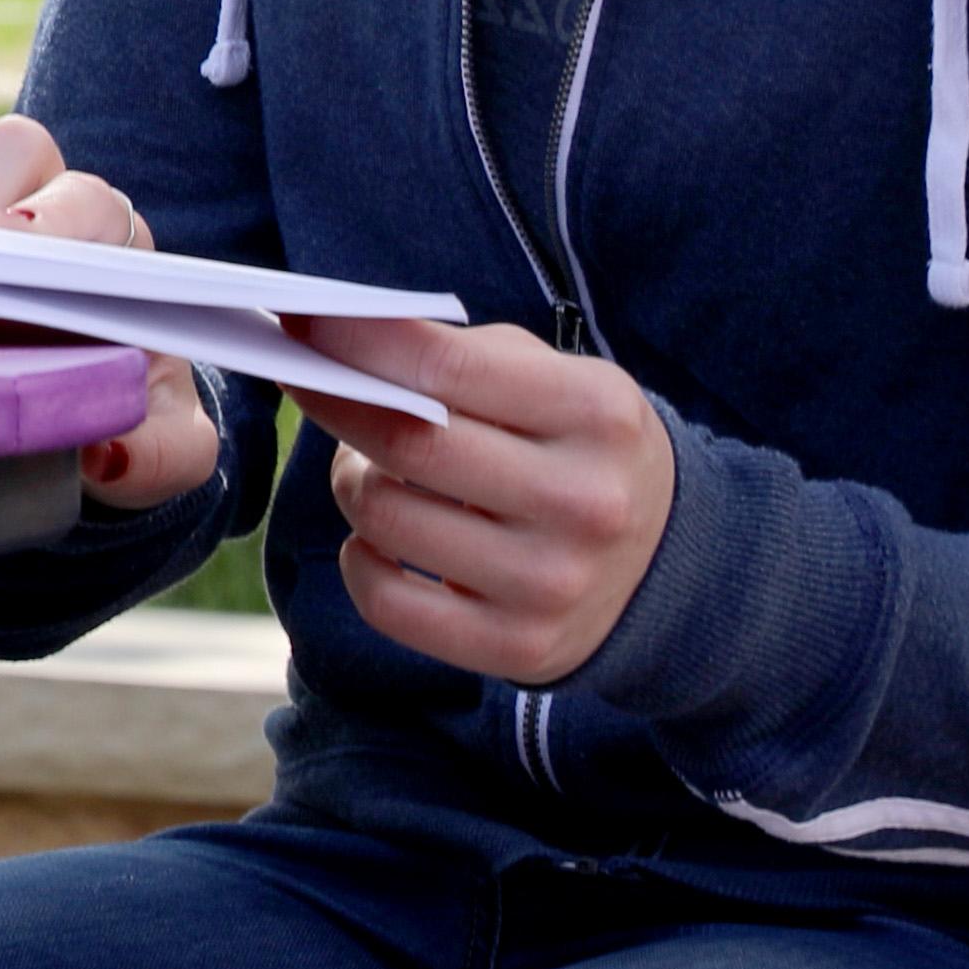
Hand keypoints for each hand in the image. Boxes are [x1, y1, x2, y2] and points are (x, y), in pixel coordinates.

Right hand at [0, 92, 218, 515]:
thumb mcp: (161, 452)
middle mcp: (48, 199)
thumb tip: (106, 451)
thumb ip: (159, 458)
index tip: (8, 244)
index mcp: (114, 247)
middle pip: (13, 142)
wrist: (72, 403)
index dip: (48, 216)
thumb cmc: (121, 416)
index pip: (88, 200)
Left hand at [304, 317, 673, 682]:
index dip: (358, 343)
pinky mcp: (520, 648)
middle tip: (310, 384)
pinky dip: (361, 563)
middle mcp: (584, 501)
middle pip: (410, 445)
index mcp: (596, 414)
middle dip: (338, 406)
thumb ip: (461, 356)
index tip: (301, 320)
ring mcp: (553, 583)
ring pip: (387, 522)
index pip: (447, 368)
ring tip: (373, 471)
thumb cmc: (578, 449)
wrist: (666, 565)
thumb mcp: (557, 382)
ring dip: (354, 485)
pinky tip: (379, 542)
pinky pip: (387, 605)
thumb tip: (338, 340)